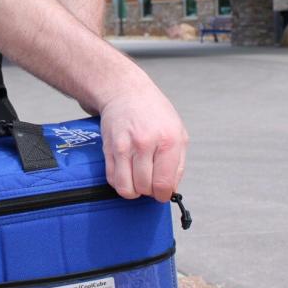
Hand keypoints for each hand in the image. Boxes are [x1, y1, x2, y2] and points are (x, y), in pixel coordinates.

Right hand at [98, 83, 187, 202]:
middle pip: (145, 188)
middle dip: (149, 191)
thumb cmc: (153, 111)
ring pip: (127, 188)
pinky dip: (120, 182)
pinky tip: (127, 172)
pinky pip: (112, 179)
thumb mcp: (178, 131)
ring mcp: (124, 146)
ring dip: (134, 190)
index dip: (163, 194)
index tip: (162, 193)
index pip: (164, 183)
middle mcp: (145, 144)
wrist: (125, 92)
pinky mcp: (109, 149)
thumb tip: (171, 188)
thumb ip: (178, 163)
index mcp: (168, 141)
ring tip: (138, 179)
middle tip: (150, 181)